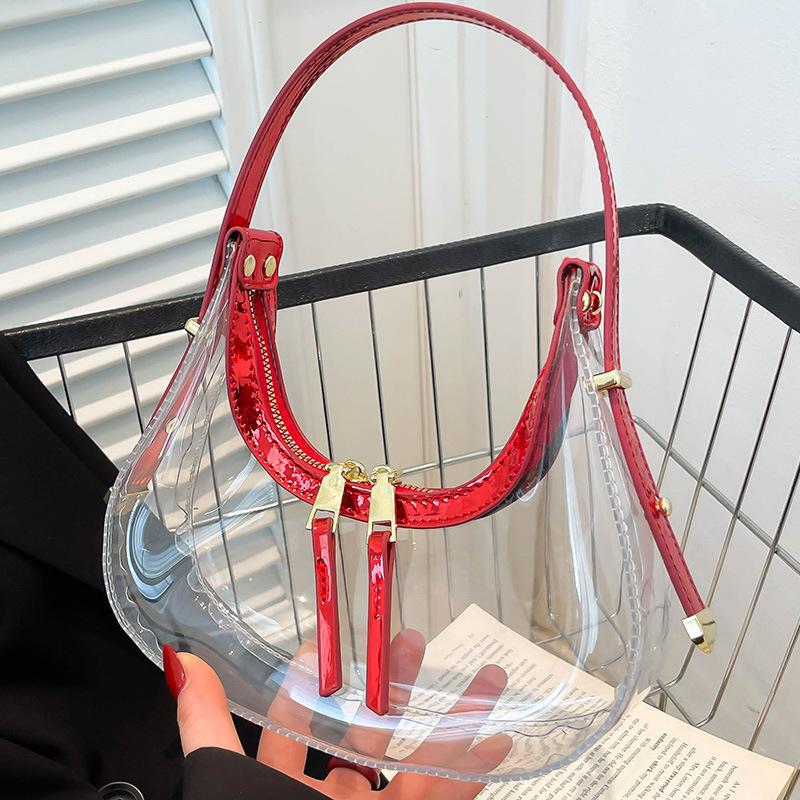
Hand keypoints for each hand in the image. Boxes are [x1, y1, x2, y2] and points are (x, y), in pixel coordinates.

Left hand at [164, 632, 511, 798]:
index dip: (310, 680)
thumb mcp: (226, 784)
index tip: (328, 641)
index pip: (297, 723)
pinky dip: (473, 768)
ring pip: (419, 758)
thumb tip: (183, 662)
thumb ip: (205, 724)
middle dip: (390, 683)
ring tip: (478, 677)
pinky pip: (447, 795)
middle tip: (406, 640)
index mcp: (284, 789)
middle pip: (366, 730)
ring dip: (451, 717)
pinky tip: (496, 738)